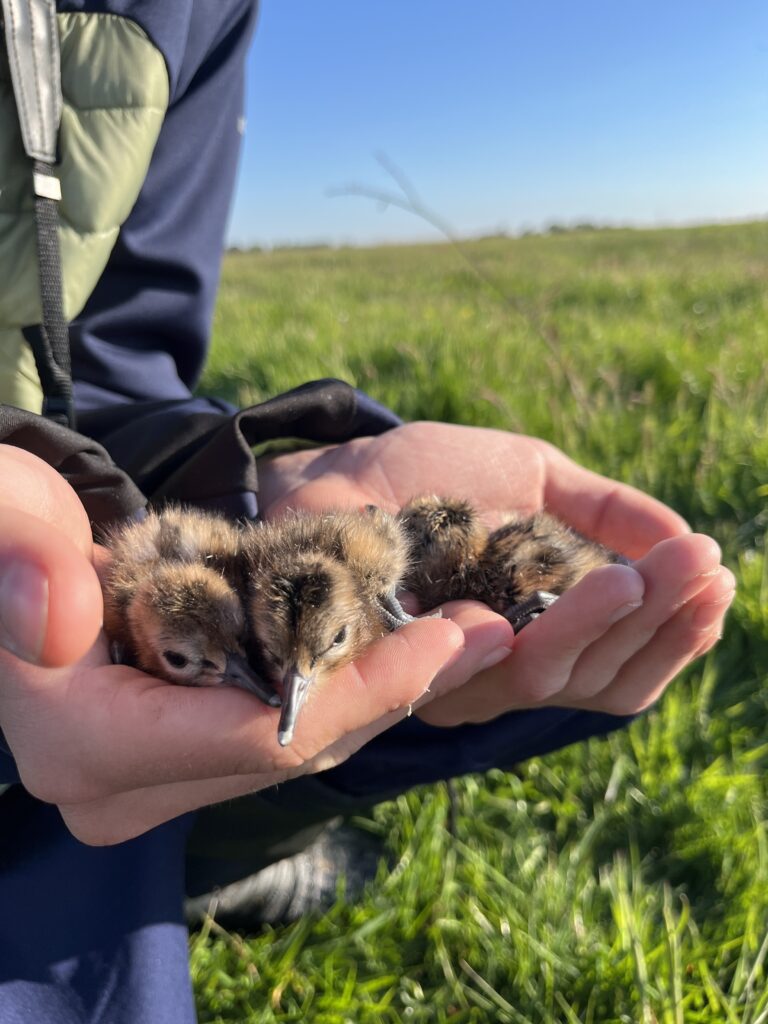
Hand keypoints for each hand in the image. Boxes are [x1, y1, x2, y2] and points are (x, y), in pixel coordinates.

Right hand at [0, 446, 510, 843]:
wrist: (7, 553)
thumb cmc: (9, 525)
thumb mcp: (2, 512)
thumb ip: (16, 546)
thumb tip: (61, 617)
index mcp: (84, 742)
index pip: (258, 737)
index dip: (368, 691)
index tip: (459, 636)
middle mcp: (125, 787)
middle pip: (299, 748)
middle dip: (403, 690)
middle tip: (500, 629)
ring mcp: (159, 779)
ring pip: (304, 743)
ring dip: (392, 687)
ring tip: (480, 631)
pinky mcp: (186, 754)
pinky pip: (289, 725)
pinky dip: (353, 682)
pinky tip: (417, 640)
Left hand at [258, 421, 734, 725]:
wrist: (333, 468)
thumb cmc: (426, 477)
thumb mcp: (533, 479)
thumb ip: (603, 511)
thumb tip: (683, 537)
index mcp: (534, 628)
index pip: (618, 657)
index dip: (675, 629)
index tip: (718, 577)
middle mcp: (501, 665)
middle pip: (602, 677)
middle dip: (667, 624)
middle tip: (712, 568)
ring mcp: (460, 676)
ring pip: (562, 678)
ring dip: (628, 625)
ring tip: (668, 573)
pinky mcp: (417, 673)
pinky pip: (507, 668)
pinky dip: (569, 629)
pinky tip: (616, 583)